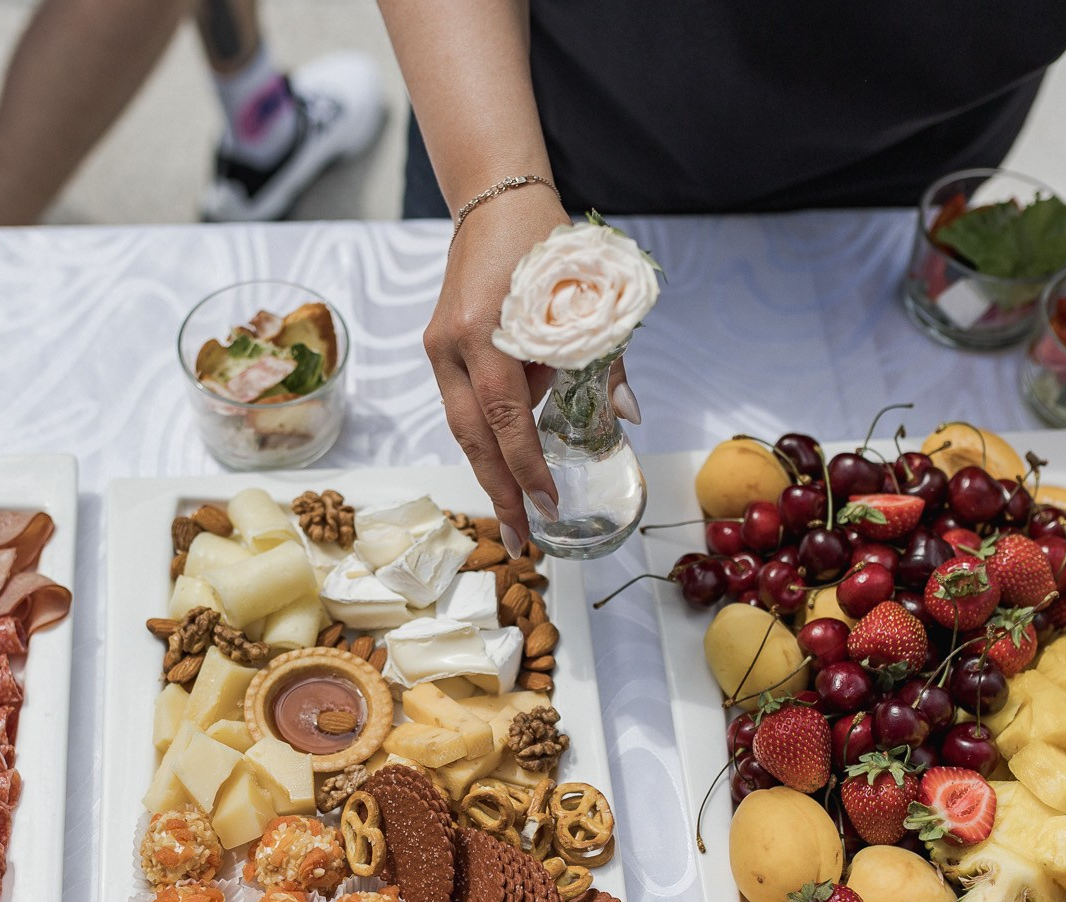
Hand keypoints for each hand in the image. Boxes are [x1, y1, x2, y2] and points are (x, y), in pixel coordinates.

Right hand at [423, 187, 635, 554]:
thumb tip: (626, 418)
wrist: (496, 201)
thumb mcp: (585, 297)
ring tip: (516, 513)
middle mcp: (452, 344)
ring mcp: (439, 347)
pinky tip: (507, 465)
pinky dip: (487, 438)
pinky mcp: (439, 347)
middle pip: (472, 435)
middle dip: (499, 490)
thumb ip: (603, 360)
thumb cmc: (546, 245)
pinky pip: (463, 405)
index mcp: (488, 330)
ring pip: (462, 426)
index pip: (505, 416)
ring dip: (491, 471)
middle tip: (522, 537)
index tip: (547, 502)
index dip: (526, 465)